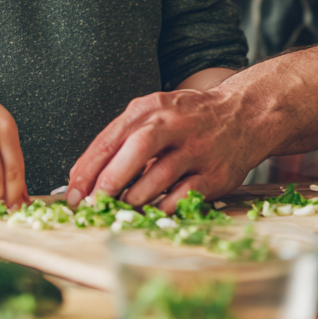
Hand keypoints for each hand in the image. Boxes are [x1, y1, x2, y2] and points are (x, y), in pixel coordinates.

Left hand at [66, 83, 264, 211]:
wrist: (244, 115)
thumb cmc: (190, 118)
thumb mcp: (155, 113)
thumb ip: (123, 139)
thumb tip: (85, 175)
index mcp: (152, 108)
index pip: (112, 138)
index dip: (88, 169)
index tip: (73, 193)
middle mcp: (175, 125)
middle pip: (136, 150)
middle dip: (110, 180)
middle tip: (94, 203)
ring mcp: (197, 149)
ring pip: (159, 176)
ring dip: (134, 198)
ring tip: (122, 207)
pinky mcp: (215, 174)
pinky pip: (183, 196)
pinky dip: (162, 207)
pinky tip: (153, 210)